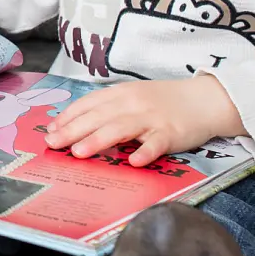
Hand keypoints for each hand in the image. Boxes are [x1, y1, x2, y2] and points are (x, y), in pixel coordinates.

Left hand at [43, 75, 246, 166]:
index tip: (50, 131)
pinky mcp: (171, 132)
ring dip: (98, 140)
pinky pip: (156, 143)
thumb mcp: (134, 97)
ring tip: (78, 153)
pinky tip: (133, 162)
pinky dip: (145, 152)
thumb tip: (78, 125)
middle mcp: (133, 103)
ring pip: (120, 128)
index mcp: (121, 94)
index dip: (68, 117)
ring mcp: (152, 118)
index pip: (89, 104)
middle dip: (73, 130)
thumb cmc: (164, 102)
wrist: (204, 99)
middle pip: (98, 116)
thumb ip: (109, 109)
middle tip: (53, 144)